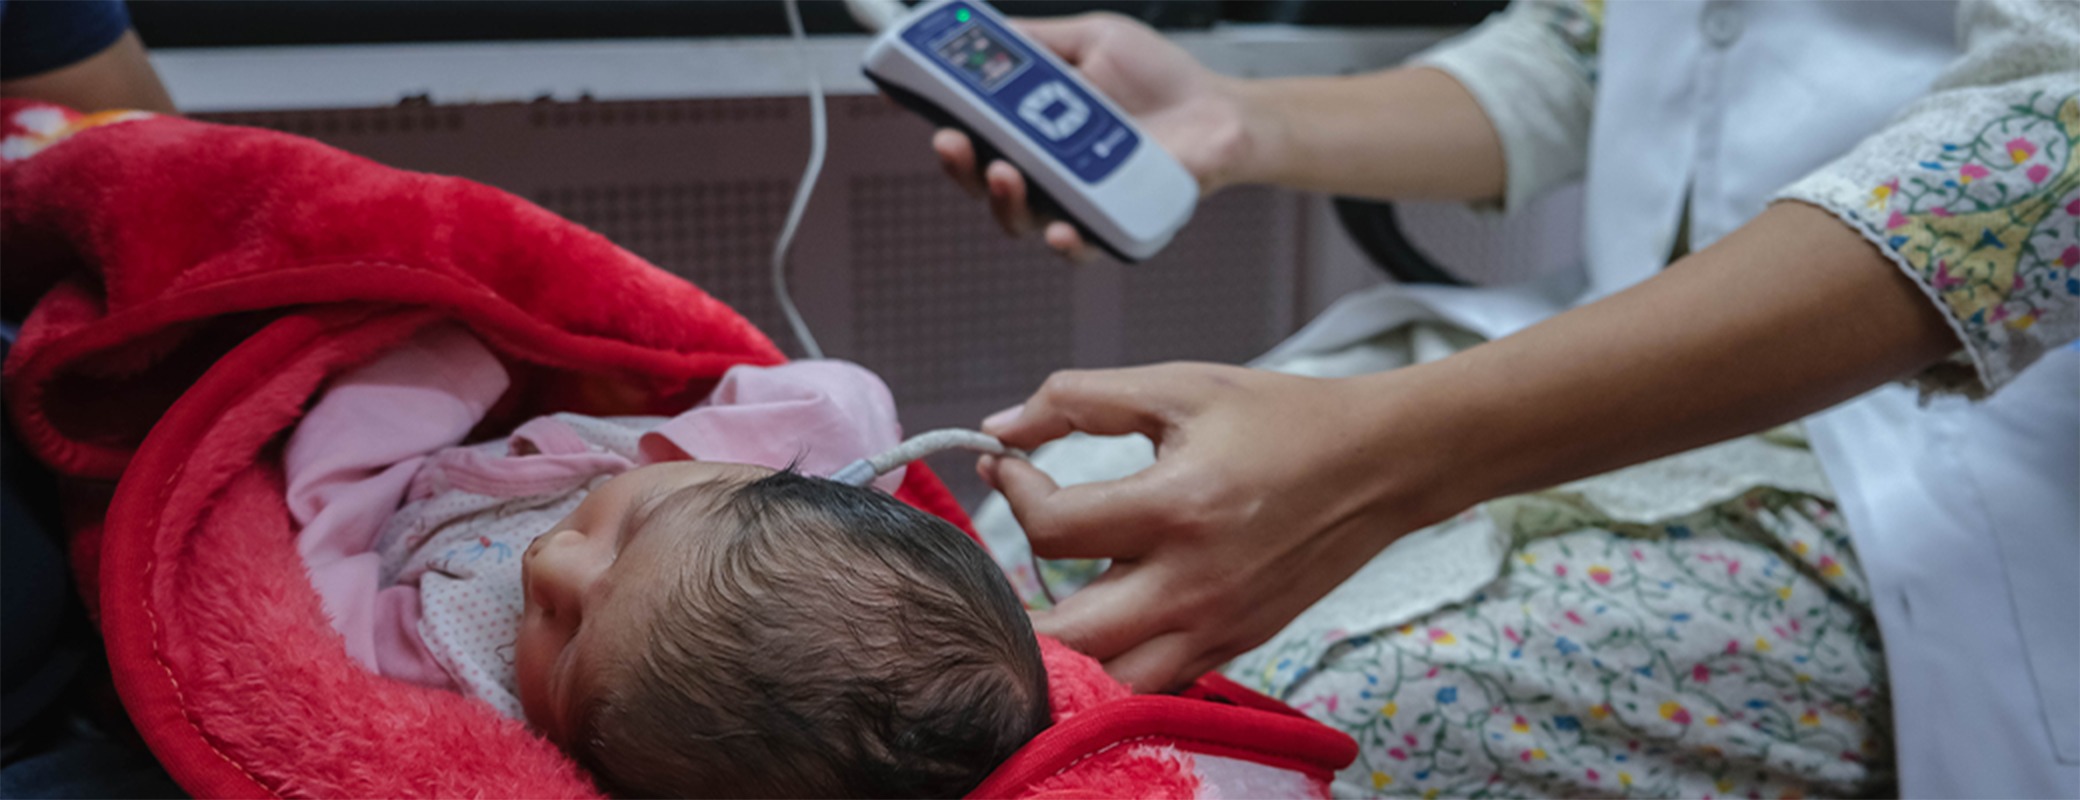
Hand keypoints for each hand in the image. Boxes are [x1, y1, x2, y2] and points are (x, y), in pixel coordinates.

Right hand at [929, 14, 1255, 260]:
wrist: (1223, 112)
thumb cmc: (1162, 81)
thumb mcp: (1094, 39)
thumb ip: (1039, 40)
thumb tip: (984, 33)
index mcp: (1032, 127)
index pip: (974, 135)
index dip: (945, 126)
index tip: (921, 107)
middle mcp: (1047, 169)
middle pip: (982, 182)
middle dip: (960, 166)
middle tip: (953, 142)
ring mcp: (1077, 201)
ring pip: (1021, 217)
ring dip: (1002, 199)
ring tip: (1005, 172)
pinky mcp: (1113, 224)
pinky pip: (1081, 245)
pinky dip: (1066, 241)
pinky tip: (1061, 228)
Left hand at [976, 363, 1454, 691]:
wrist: (1381, 464)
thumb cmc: (1282, 419)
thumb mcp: (1178, 387)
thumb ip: (1078, 400)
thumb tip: (999, 429)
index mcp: (1177, 508)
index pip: (1051, 530)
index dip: (1013, 490)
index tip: (1008, 464)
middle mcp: (1193, 584)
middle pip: (1065, 638)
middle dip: (1016, 600)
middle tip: (1007, 558)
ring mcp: (1215, 626)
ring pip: (1106, 681)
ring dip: (1064, 649)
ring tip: (1051, 598)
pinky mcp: (1233, 646)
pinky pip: (1152, 682)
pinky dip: (1115, 663)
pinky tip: (1107, 616)